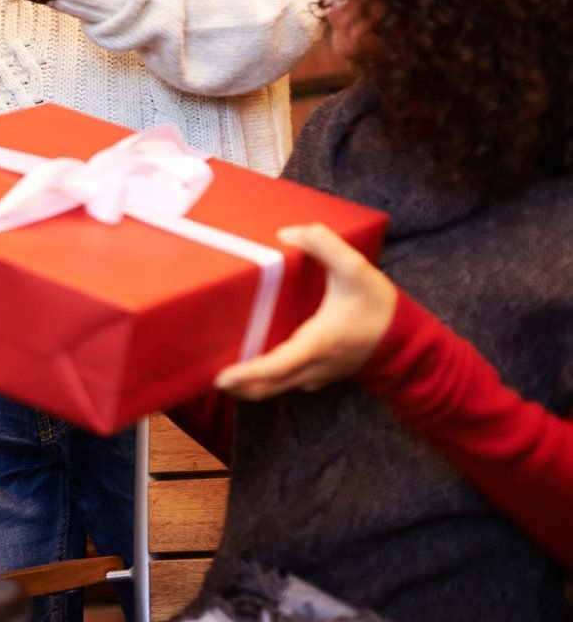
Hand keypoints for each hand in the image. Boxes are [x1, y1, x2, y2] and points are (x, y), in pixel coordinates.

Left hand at [215, 224, 396, 399]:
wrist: (411, 340)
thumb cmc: (381, 307)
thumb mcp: (357, 268)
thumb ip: (325, 244)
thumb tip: (288, 233)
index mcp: (320, 343)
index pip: (279, 366)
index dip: (250, 373)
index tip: (223, 377)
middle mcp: (315, 366)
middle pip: (269, 385)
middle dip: (240, 385)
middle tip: (210, 377)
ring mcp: (317, 375)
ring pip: (277, 388)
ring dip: (250, 385)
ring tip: (223, 375)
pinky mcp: (319, 375)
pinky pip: (286, 383)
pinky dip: (266, 381)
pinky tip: (249, 367)